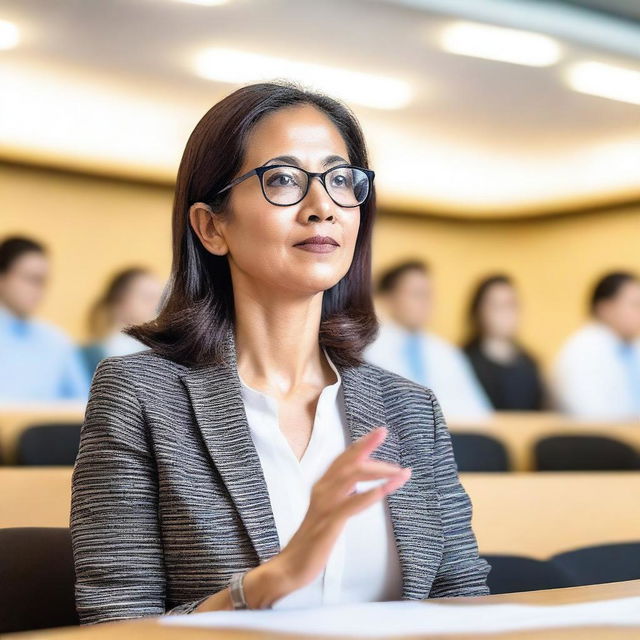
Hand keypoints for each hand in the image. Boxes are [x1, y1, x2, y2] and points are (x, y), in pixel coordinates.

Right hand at [276, 425, 410, 590]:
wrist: (291, 566)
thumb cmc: (312, 540)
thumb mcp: (328, 512)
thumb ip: (341, 496)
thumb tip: (359, 486)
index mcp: (322, 487)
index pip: (343, 459)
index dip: (360, 444)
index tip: (378, 432)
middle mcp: (322, 490)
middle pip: (347, 461)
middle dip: (366, 445)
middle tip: (384, 432)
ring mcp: (325, 505)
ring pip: (351, 477)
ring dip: (377, 469)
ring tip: (398, 469)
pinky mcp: (329, 522)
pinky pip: (353, 504)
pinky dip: (373, 493)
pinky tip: (387, 488)